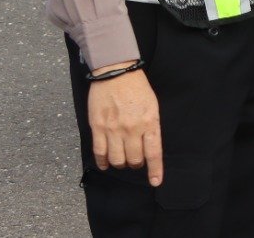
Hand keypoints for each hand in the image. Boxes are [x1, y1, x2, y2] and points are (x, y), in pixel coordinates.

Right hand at [87, 68, 162, 185]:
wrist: (116, 72)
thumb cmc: (137, 87)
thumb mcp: (152, 105)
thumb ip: (151, 126)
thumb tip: (149, 146)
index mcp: (149, 121)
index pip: (154, 152)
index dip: (155, 170)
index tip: (156, 182)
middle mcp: (132, 128)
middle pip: (134, 159)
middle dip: (136, 164)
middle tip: (135, 161)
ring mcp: (113, 129)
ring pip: (116, 159)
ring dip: (120, 163)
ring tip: (122, 160)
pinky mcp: (97, 127)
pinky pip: (99, 152)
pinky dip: (102, 162)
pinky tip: (105, 164)